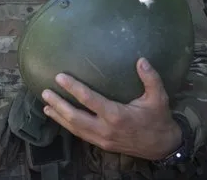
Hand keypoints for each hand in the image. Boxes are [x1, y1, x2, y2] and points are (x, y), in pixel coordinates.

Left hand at [41, 57, 181, 159]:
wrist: (161, 146)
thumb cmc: (158, 118)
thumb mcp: (159, 97)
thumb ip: (150, 78)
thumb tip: (141, 59)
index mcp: (117, 115)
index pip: (89, 100)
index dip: (73, 88)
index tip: (60, 77)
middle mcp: (105, 129)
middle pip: (75, 117)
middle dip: (58, 104)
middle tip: (45, 91)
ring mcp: (102, 139)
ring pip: (74, 128)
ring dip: (59, 116)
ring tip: (46, 104)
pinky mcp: (101, 144)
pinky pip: (80, 135)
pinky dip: (67, 125)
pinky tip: (58, 118)